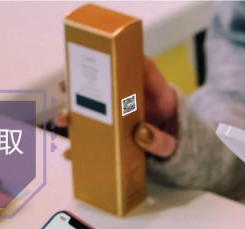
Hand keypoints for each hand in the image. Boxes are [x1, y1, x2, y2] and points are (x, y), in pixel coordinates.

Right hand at [54, 57, 178, 157]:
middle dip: (86, 84)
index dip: (131, 58)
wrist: (181, 160)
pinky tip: (70, 152)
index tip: (112, 52)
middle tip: (66, 85)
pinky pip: (97, 137)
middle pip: (111, 86)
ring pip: (98, 110)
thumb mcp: (176, 145)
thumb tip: (140, 134)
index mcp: (159, 96)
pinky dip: (83, 144)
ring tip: (63, 119)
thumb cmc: (181, 144)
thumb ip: (162, 142)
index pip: (147, 69)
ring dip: (76, 113)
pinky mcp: (118, 136)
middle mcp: (139, 102)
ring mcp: (126, 118)